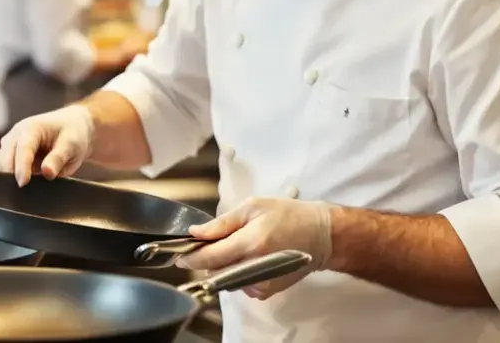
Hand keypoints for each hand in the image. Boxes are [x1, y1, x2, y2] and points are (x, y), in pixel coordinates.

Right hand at [0, 104, 94, 186]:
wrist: (74, 129)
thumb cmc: (73, 134)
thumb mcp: (72, 145)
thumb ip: (58, 158)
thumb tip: (47, 172)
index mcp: (31, 128)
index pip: (22, 148)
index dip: (22, 167)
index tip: (23, 183)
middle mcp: (16, 134)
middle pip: (6, 158)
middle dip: (11, 175)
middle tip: (23, 194)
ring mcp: (11, 145)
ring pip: (2, 166)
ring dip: (10, 179)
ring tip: (26, 191)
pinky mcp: (11, 156)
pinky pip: (5, 170)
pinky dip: (11, 179)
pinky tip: (24, 188)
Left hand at [176, 197, 333, 299]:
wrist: (320, 236)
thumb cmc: (287, 215)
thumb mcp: (253, 207)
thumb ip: (222, 223)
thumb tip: (196, 233)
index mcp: (252, 242)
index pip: (211, 257)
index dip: (191, 257)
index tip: (179, 256)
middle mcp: (257, 267)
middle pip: (215, 271)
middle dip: (208, 259)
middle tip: (214, 243)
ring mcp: (263, 283)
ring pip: (226, 279)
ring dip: (224, 266)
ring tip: (239, 247)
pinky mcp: (267, 292)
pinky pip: (240, 285)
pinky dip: (237, 273)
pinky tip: (250, 259)